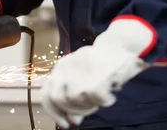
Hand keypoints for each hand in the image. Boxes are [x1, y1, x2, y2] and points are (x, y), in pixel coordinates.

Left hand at [41, 16, 157, 128]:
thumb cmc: (98, 64)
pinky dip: (106, 101)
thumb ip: (73, 97)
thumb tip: (73, 120)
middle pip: (60, 99)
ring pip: (78, 101)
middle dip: (74, 110)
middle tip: (90, 108)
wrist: (119, 45)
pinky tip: (110, 94)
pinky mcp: (98, 74)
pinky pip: (98, 100)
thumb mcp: (81, 77)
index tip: (65, 124)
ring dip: (91, 105)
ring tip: (101, 97)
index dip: (54, 113)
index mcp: (60, 67)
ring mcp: (81, 69)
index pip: (48, 95)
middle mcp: (67, 66)